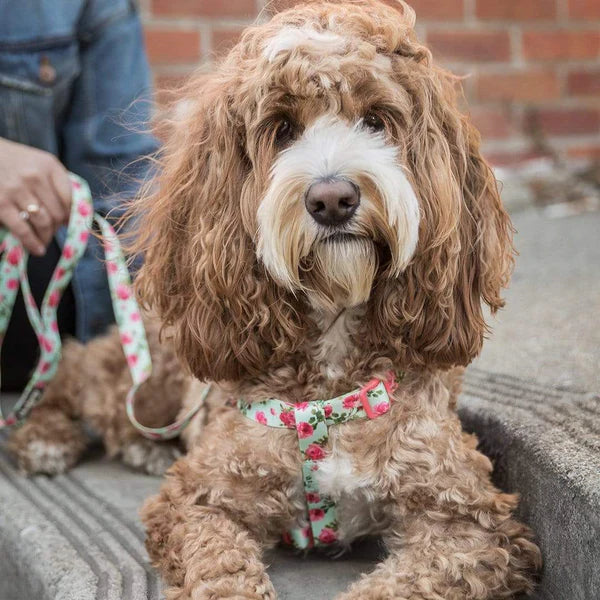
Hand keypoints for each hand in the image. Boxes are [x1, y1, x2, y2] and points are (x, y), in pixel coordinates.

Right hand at [0, 138, 71, 255]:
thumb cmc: (15, 162)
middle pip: (58, 213)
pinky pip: (23, 229)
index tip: (67, 221)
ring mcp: (16, 190)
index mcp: (49, 165)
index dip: (71, 214)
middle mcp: (34, 176)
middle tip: (52, 231)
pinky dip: (32, 243)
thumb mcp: (39, 164)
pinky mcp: (1, 204)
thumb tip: (69, 217)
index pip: (70, 198)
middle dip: (57, 226)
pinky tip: (37, 249)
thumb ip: (56, 184)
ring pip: (43, 223)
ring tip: (44, 241)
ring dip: (46, 236)